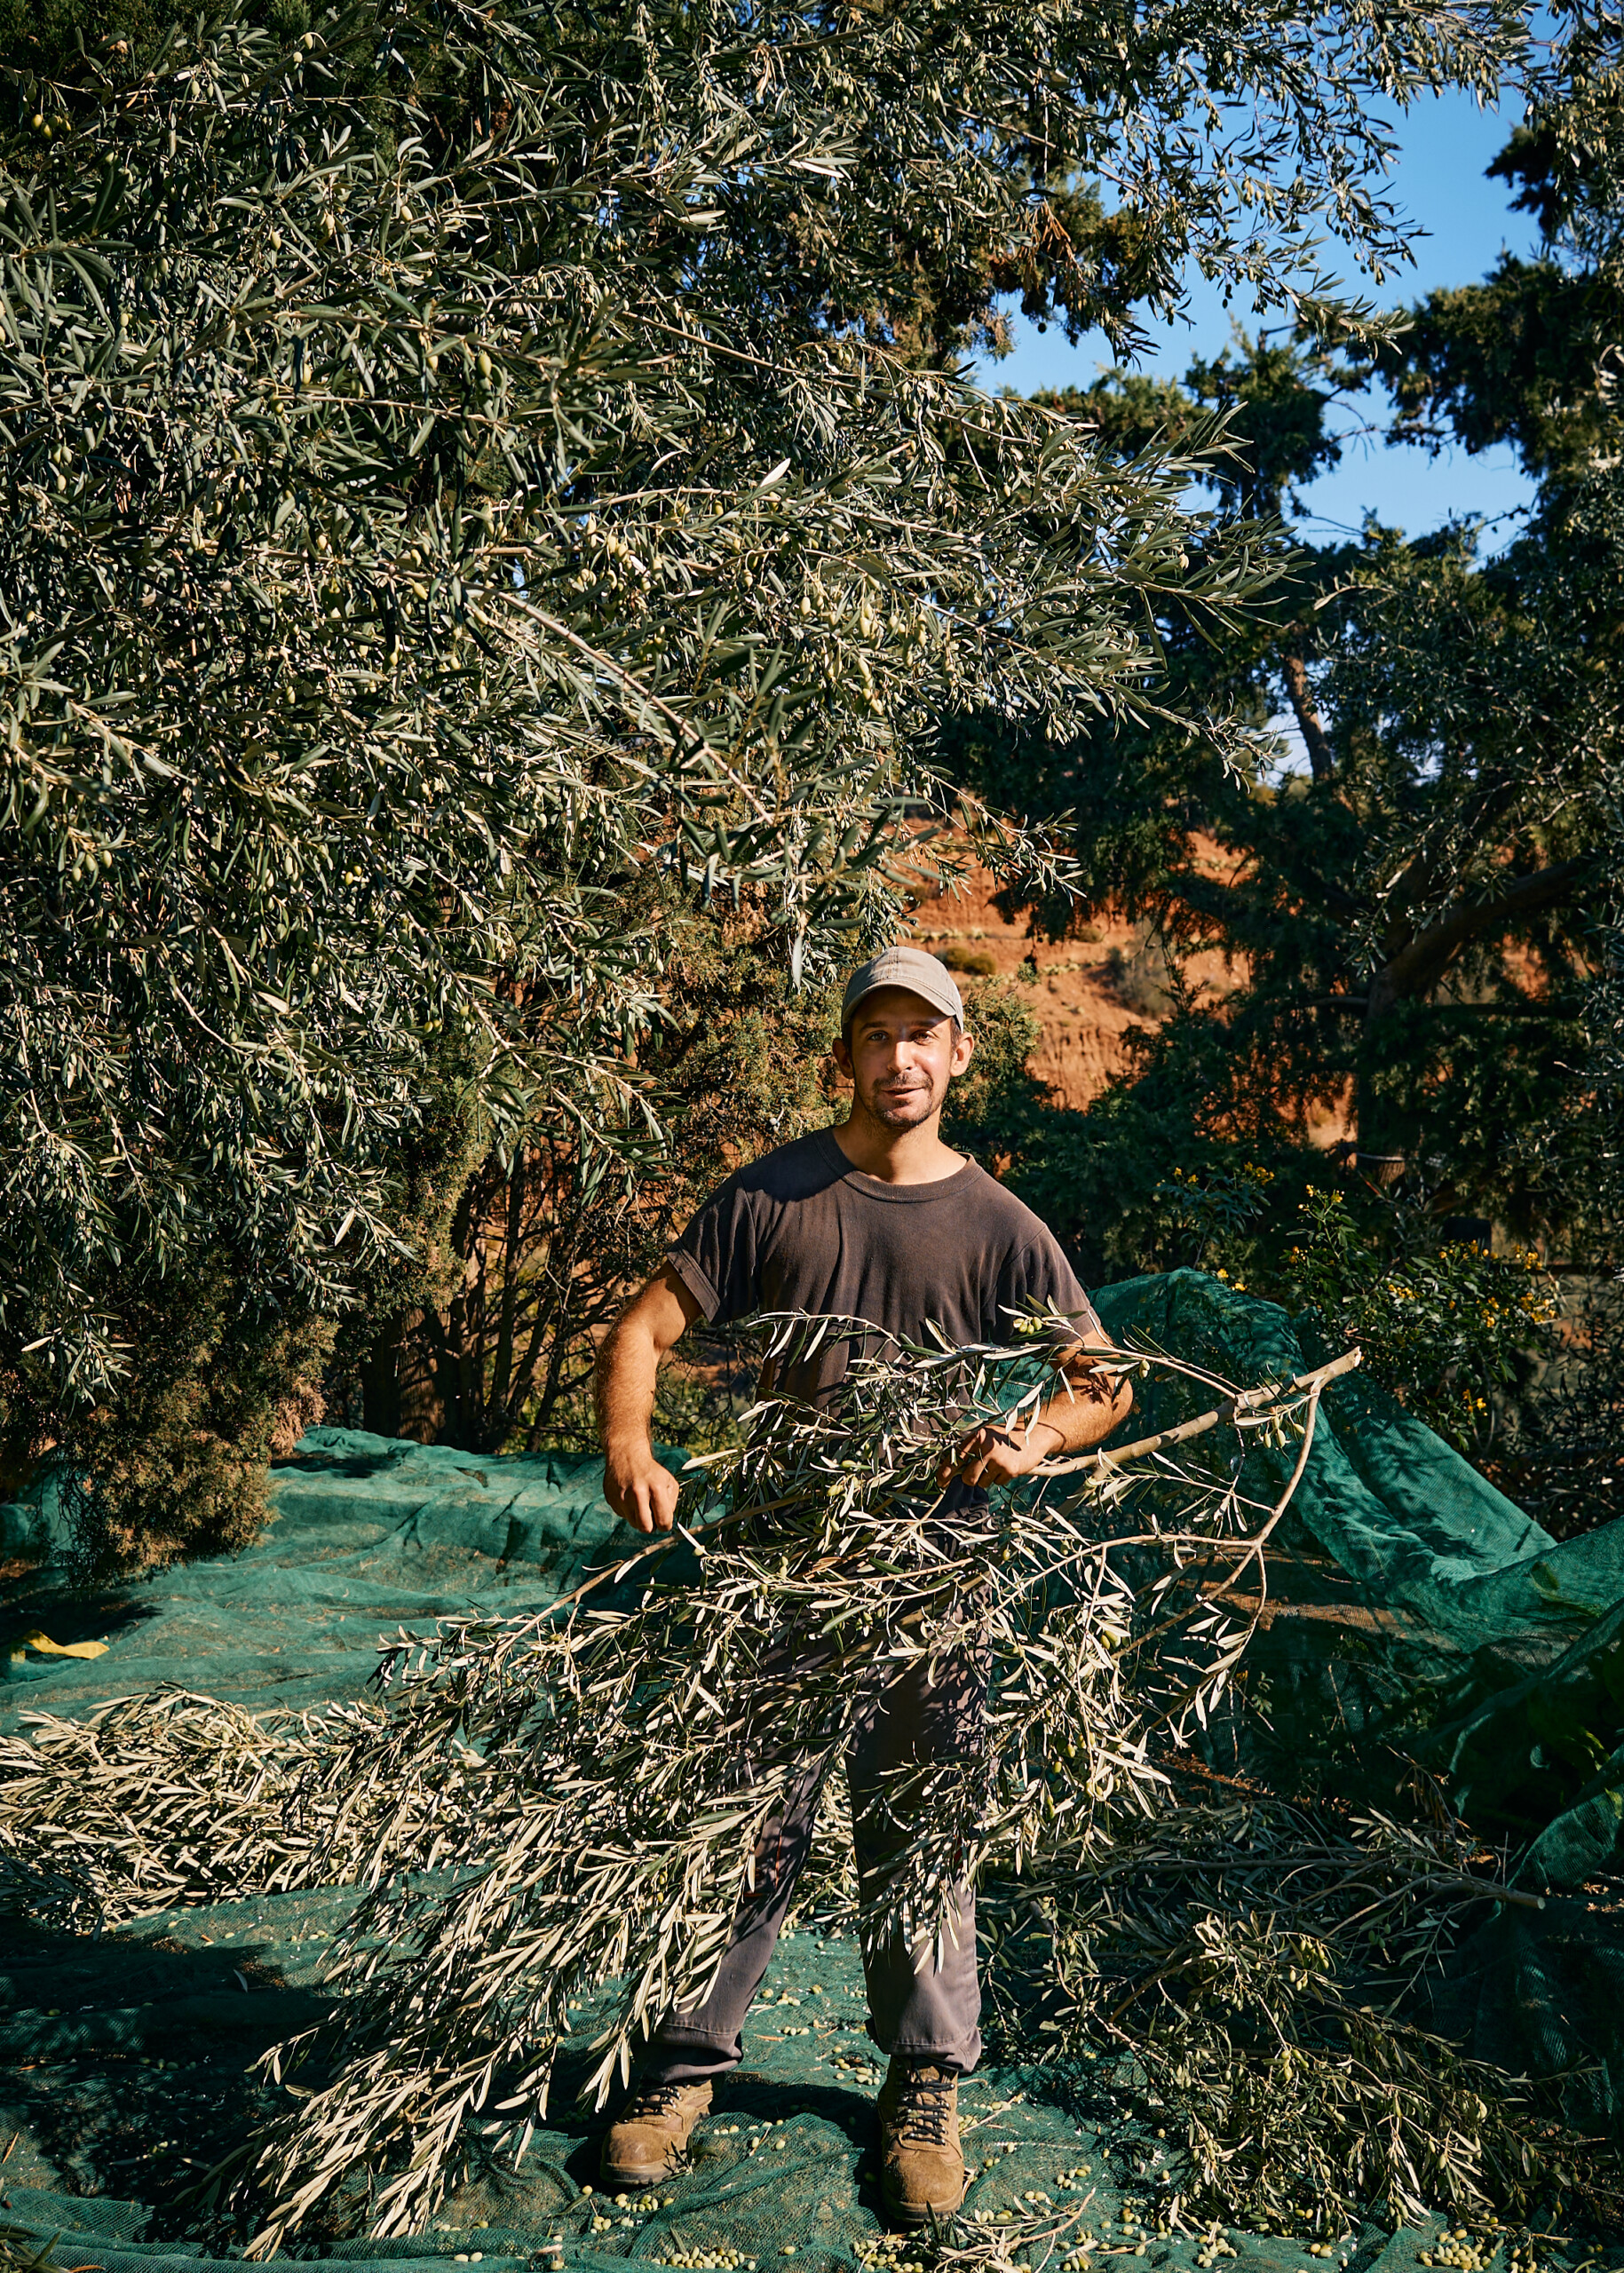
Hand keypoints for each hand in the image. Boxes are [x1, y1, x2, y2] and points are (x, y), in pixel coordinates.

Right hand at [603, 1441, 681, 1533]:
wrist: (626, 1455)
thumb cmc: (651, 1471)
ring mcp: (622, 1497)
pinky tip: (629, 1496)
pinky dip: (628, 1510)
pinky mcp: (611, 1500)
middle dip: (651, 1527)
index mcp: (656, 1488)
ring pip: (633, 1523)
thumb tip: (665, 1521)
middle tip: (652, 1517)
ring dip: (639, 1518)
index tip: (664, 1521)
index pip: (663, 1521)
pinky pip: (623, 1515)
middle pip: (645, 1528)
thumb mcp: (669, 1482)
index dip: (665, 1525)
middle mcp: (637, 1493)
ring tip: (640, 1502)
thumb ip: (671, 1503)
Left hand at [938, 1416, 1061, 1489]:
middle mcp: (986, 1447)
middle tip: (978, 1473)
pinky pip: (997, 1483)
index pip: (956, 1458)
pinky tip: (1007, 1466)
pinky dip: (1000, 1478)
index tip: (940, 1482)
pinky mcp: (1010, 1470)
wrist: (1034, 1435)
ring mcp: (999, 1459)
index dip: (945, 1472)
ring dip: (986, 1478)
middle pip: (967, 1477)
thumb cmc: (1005, 1438)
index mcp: (977, 1436)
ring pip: (982, 1483)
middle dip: (970, 1479)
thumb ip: (970, 1449)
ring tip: (996, 1465)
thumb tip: (951, 1471)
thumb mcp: (986, 1436)